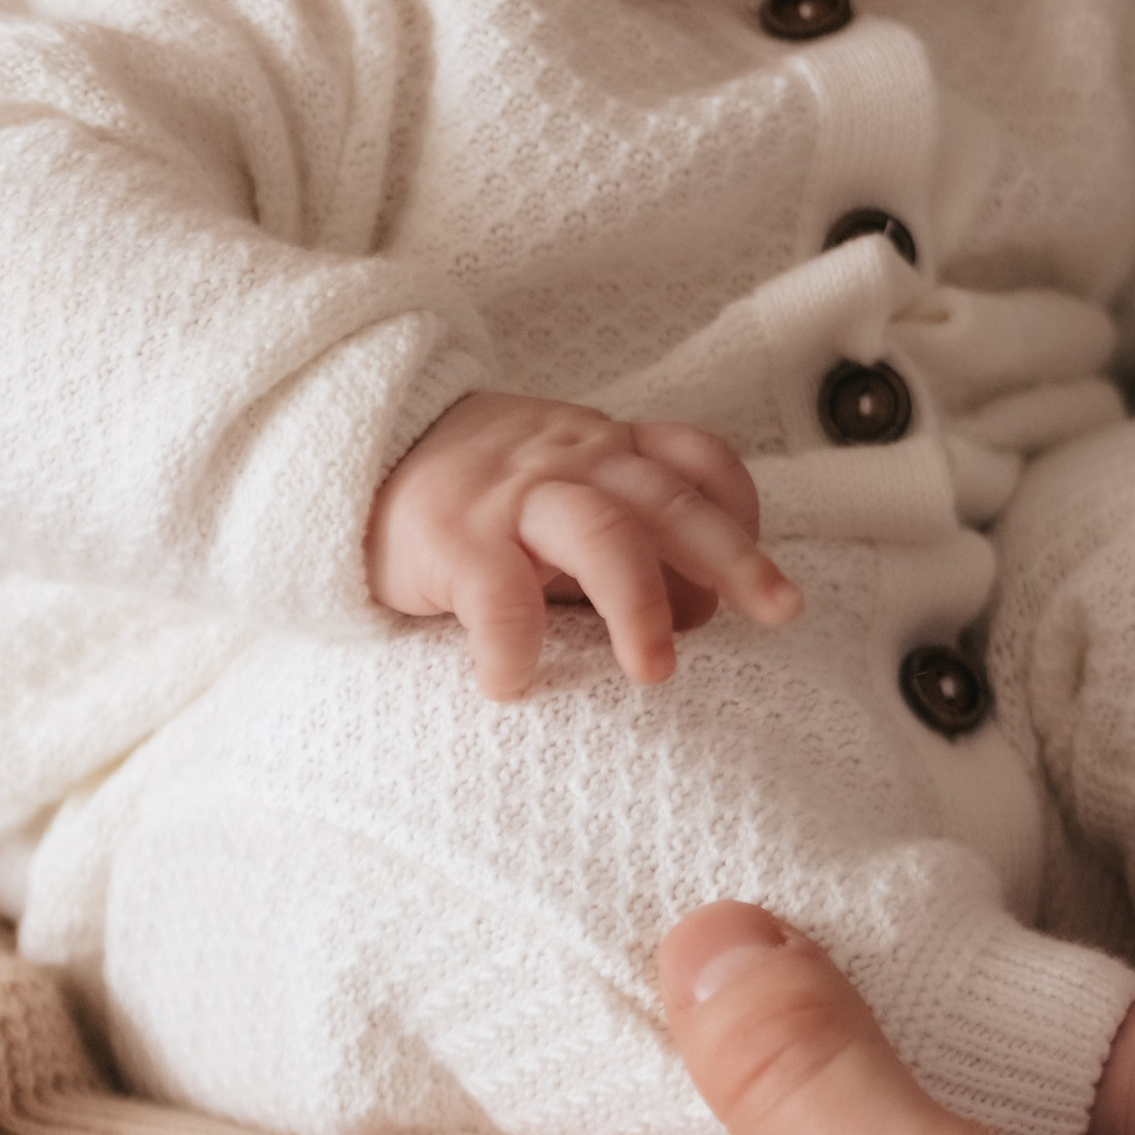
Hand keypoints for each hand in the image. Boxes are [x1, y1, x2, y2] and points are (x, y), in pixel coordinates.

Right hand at [366, 392, 800, 696]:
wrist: (354, 451)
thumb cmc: (478, 494)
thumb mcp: (563, 487)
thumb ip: (626, 533)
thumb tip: (700, 608)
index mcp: (606, 449)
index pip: (697, 460)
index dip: (738, 514)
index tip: (757, 580)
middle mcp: (572, 462)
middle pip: (669, 499)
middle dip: (733, 557)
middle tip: (780, 612)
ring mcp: (512, 496)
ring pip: (600, 532)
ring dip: (640, 603)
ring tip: (656, 673)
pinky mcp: (451, 537)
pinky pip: (497, 592)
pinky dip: (514, 645)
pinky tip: (513, 684)